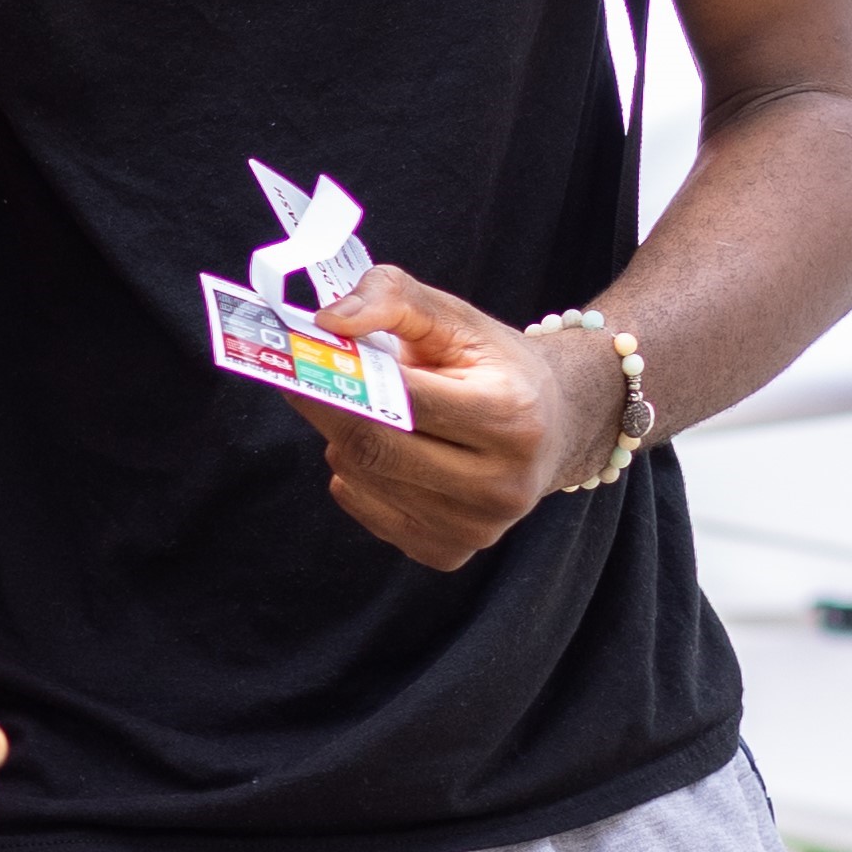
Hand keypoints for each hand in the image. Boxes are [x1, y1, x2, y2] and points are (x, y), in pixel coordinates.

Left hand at [291, 272, 614, 573]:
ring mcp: (476, 528)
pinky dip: (358, 478)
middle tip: (303, 381)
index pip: (404, 401)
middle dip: (328, 410)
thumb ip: (393, 298)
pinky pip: (370, 513)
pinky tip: (387, 453)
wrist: (554, 425)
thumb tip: (328, 322)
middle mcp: (501, 483)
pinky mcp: (450, 552)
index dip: (341, 377)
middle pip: (375, 449)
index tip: (297, 356)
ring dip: (344, 442)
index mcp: (512, 415)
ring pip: (364, 482)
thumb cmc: (495, 366)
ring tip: (366, 413)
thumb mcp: (456, 317)